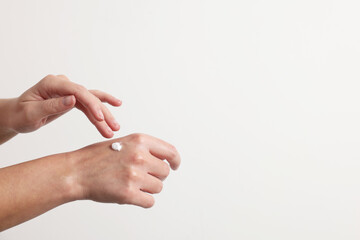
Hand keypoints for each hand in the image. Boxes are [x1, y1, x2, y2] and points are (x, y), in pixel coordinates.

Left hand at [4, 74, 121, 137]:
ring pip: (92, 102)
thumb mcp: (31, 113)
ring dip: (104, 115)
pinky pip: (89, 106)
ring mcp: (69, 91)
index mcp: (52, 83)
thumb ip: (52, 106)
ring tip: (115, 128)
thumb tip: (73, 100)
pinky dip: (99, 115)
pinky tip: (110, 119)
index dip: (91, 103)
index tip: (100, 117)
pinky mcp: (72, 99)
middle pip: (89, 96)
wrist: (17, 115)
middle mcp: (63, 84)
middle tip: (114, 127)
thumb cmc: (20, 114)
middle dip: (103, 112)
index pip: (78, 91)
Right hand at [71, 133, 180, 207]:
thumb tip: (165, 159)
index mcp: (140, 140)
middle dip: (156, 176)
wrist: (76, 171)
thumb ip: (145, 148)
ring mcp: (134, 175)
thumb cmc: (97, 157)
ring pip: (158, 187)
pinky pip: (149, 201)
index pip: (170, 152)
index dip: (175, 161)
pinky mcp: (128, 193)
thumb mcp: (124, 142)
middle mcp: (139, 156)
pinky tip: (131, 194)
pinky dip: (143, 200)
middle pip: (165, 172)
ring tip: (131, 183)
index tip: (175, 166)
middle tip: (140, 176)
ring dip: (148, 188)